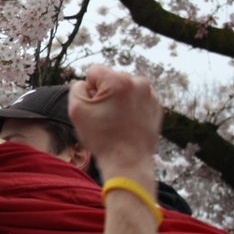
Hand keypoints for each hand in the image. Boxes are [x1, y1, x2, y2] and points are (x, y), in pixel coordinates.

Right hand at [68, 65, 160, 181]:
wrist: (128, 161)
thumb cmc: (102, 137)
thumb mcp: (76, 110)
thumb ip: (76, 88)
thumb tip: (87, 84)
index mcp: (118, 80)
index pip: (94, 71)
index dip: (88, 89)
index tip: (94, 108)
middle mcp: (138, 82)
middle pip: (111, 79)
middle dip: (105, 93)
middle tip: (105, 117)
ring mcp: (150, 94)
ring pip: (125, 88)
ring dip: (118, 99)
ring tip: (116, 121)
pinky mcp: (157, 106)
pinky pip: (137, 99)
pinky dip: (130, 107)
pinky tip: (127, 123)